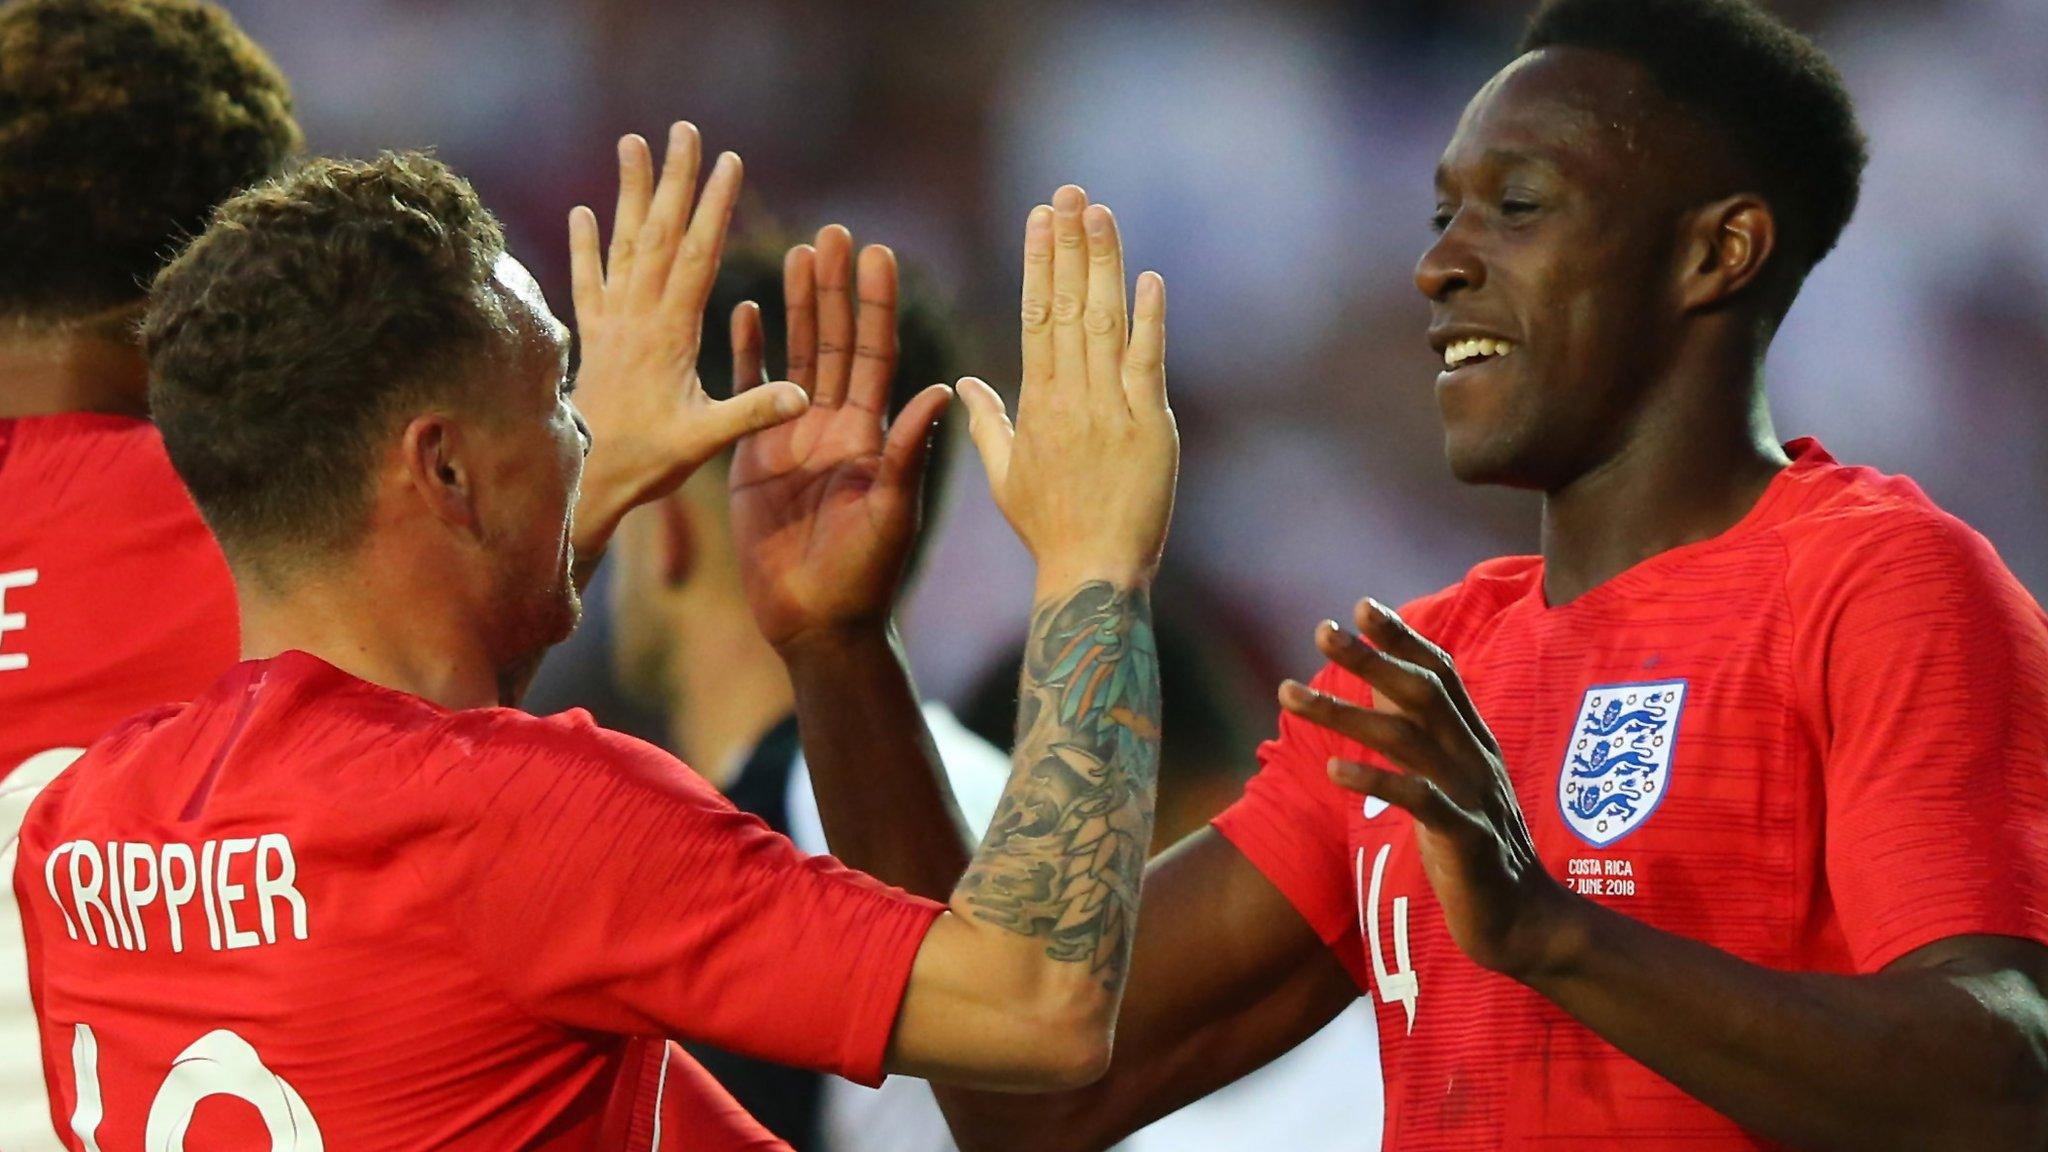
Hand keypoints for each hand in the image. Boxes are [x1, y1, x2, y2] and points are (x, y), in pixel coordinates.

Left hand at [566, 123, 808, 556]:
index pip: (697, 255)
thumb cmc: (647, 461)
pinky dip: (585, 245)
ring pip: (622, 243)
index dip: (714, 206)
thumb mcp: (706, 440)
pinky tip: (582, 212)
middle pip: (659, 233)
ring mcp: (610, 322)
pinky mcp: (592, 336)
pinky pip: (586, 280)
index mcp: (670, 332)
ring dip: (629, 192)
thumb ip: (752, 412)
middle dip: (674, 178)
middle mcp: (636, 316)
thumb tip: (803, 396)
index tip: (729, 161)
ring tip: (631, 143)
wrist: (582, 481)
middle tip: (683, 129)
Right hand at [729, 226, 951, 650]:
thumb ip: (908, 450)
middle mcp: (835, 425)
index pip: (876, 352)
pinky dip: (745, 352)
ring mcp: (792, 436)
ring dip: (794, 305)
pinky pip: (747, 393)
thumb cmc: (866, 573)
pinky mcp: (752, 456)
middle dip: (833, 288)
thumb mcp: (894, 509)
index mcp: (872, 432)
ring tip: (795, 252)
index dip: (875, 303)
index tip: (878, 252)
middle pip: (833, 341)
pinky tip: (742, 309)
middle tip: (832, 232)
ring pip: (793, 356)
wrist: (817, 623)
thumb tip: (941, 388)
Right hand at [958, 185, 1176, 594]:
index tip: (1039, 217)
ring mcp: (1111, 409)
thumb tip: (965, 383)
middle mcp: (1070, 396)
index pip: (1036, 315)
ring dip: (1103, 263)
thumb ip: (987, 422)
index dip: (1039, 261)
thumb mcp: (1005, 475)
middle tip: (1069, 191)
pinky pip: (1148, 364)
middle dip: (1069, 244)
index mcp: (1036, 402)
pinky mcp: (1150, 427)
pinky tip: (1149, 278)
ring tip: (1099, 213)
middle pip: (1068, 305)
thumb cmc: (1048, 529)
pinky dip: (1149, 320)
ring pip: (1104, 322)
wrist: (1091, 571)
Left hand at [1278, 598, 1579, 980]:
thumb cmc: (1474, 848)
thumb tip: (1376, 690)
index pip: (1441, 673)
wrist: (1523, 921)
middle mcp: (1475, 757)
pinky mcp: (1467, 838)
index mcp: (1473, 741)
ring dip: (1344, 712)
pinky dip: (1376, 780)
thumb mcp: (1447, 782)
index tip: (1361, 606)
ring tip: (1289, 694)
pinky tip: (1333, 769)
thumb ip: (1419, 737)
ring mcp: (1474, 795)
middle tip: (1321, 629)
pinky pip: (1419, 800)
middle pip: (1421, 693)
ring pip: (1407, 739)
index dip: (1403, 637)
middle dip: (1370, 657)